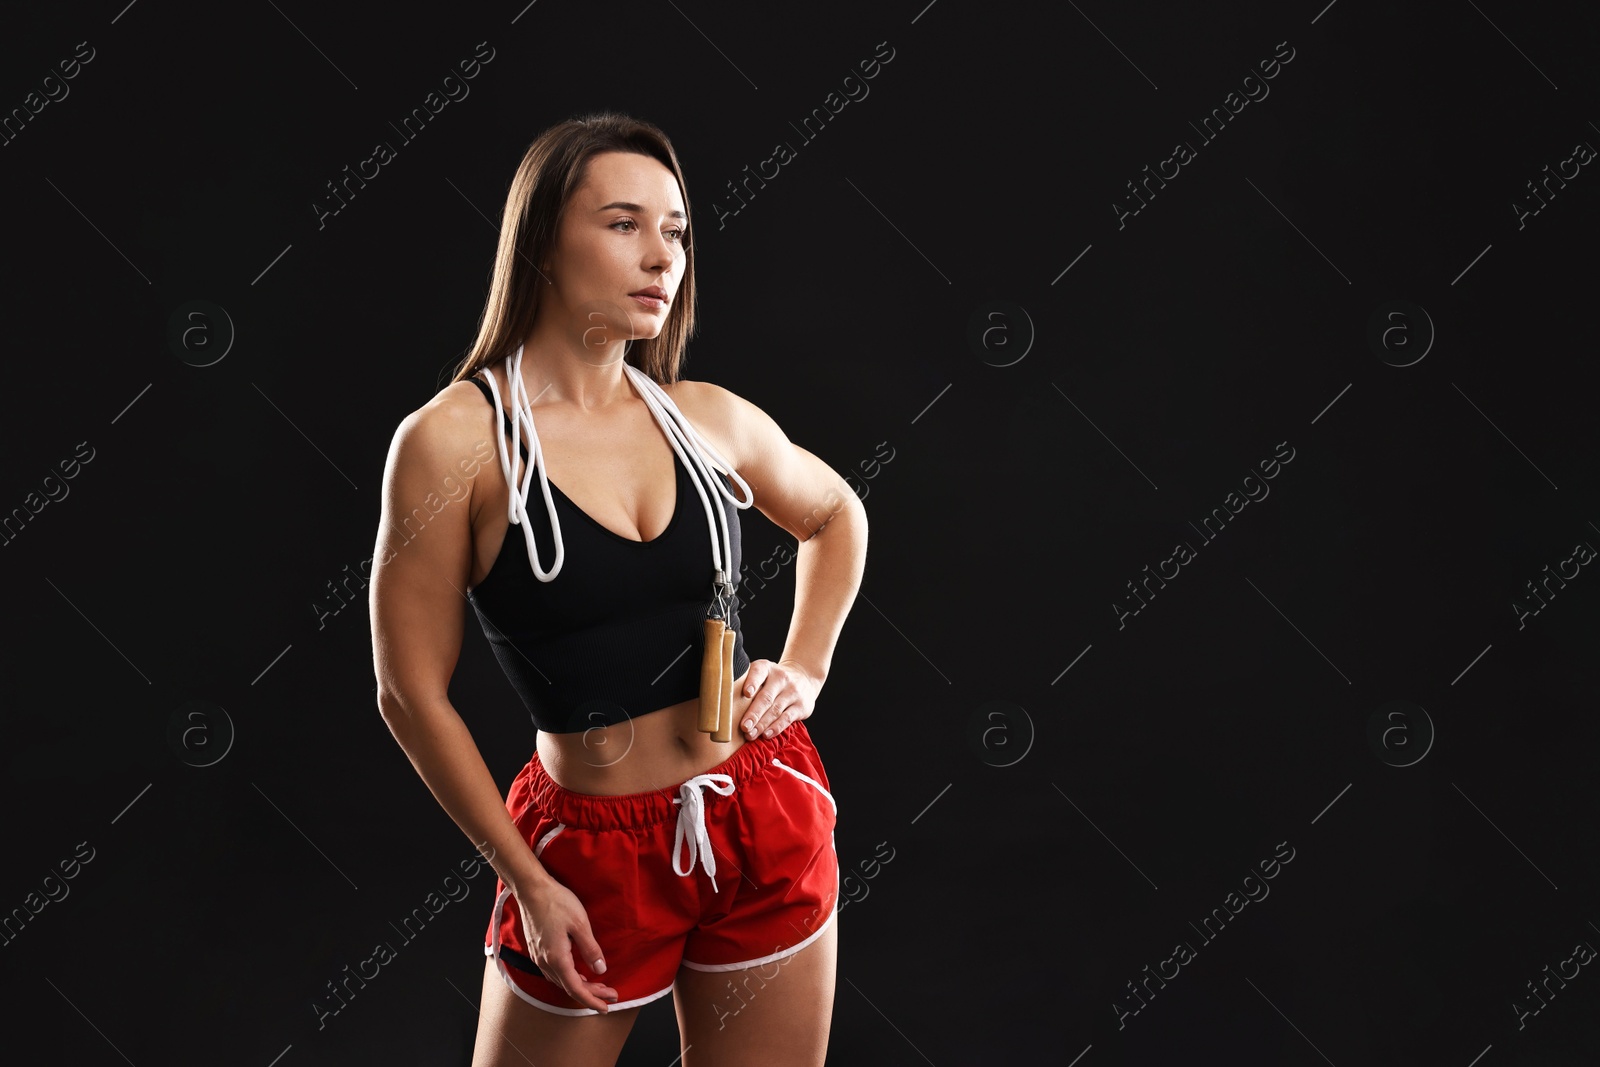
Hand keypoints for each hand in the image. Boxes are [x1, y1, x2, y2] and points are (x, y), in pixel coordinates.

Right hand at [515, 880, 620, 1012]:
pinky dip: (568, 977)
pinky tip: (578, 973)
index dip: (592, 1000)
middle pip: (569, 987)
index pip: (576, 988)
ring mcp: (538, 957)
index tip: (607, 1006)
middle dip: (591, 994)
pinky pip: (554, 972)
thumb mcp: (580, 924)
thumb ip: (591, 949)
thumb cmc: (557, 902)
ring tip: (599, 986)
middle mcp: (545, 962)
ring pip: (561, 980)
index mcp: (557, 958)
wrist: (532, 890)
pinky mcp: (536, 950)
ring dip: (580, 986)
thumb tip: (601, 970)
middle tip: (611, 995)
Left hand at [739, 658, 821, 739]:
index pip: (759, 672)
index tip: (746, 693)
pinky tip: (766, 734)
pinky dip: (776, 728)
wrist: (803, 677)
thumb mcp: (762, 673)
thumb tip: (724, 702)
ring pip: (775, 710)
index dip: (752, 682)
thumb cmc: (772, 680)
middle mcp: (781, 678)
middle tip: (743, 727)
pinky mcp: (801, 706)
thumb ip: (747, 682)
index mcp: (767, 668)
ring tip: (750, 735)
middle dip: (754, 714)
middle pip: (766, 698)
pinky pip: (787, 719)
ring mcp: (793, 692)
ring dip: (762, 725)